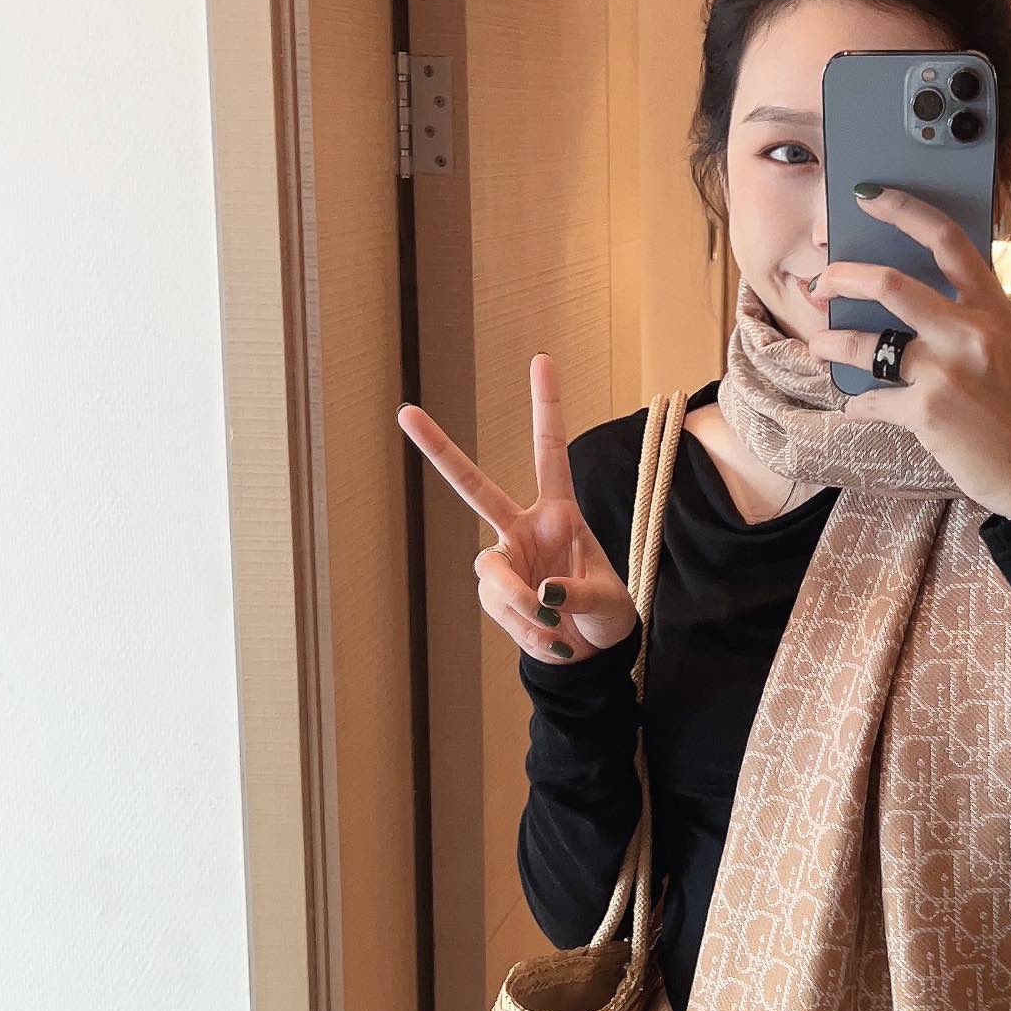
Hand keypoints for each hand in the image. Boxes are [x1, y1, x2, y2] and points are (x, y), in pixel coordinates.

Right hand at [397, 350, 636, 667]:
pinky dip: (529, 634)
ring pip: (492, 577)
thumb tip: (541, 596)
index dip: (546, 407)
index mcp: (558, 513)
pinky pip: (502, 612)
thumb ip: (576, 594)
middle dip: (440, 450)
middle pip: (473, 487)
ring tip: (558, 632)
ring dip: (524, 609)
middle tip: (404, 412)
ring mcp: (503, 562)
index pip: (549, 453)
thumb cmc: (607, 613)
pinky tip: (554, 643)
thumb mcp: (607, 601)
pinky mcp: (493, 597)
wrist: (592, 652)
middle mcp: (522, 529)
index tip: (542, 358)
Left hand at [803, 187, 1010, 518]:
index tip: (868, 195)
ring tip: (819, 346)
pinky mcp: (927, 412)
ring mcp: (948, 372)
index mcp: (993, 309)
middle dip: (843, 277)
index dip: (903, 210)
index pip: (947, 241)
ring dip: (831, 343)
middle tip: (821, 282)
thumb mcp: (1004, 347)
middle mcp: (972, 333)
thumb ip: (964, 316)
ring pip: (867, 344)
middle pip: (891, 284)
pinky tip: (856, 404)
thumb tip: (899, 293)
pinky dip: (857, 402)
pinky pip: (871, 398)